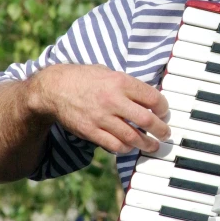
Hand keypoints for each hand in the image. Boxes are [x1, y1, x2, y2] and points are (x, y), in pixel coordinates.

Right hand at [27, 63, 169, 154]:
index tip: (164, 112)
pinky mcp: (91, 131)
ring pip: (133, 137)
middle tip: (166, 133)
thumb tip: (149, 97)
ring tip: (153, 146)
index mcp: (120, 82)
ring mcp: (102, 118)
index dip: (163, 107)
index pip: (152, 98)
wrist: (53, 88)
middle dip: (161, 129)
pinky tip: (130, 147)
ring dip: (147, 144)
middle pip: (146, 120)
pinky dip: (126, 148)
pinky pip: (114, 145)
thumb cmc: (84, 78)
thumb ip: (127, 85)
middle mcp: (113, 100)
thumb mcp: (108, 72)